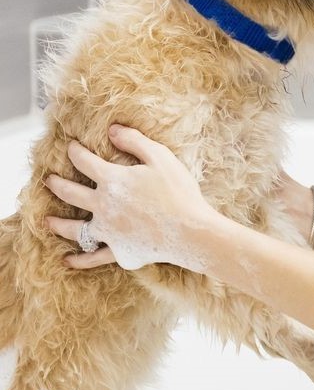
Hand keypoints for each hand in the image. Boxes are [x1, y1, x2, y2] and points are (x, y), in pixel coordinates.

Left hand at [45, 124, 213, 271]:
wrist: (189, 232)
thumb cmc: (178, 191)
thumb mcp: (160, 157)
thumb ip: (134, 141)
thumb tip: (112, 130)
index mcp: (112, 181)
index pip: (85, 162)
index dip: (75, 152)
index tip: (70, 146)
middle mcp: (103, 207)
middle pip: (71, 194)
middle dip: (57, 184)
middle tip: (49, 180)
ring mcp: (108, 232)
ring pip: (74, 229)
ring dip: (58, 224)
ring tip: (47, 221)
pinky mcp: (118, 252)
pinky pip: (93, 257)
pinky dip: (79, 260)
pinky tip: (68, 260)